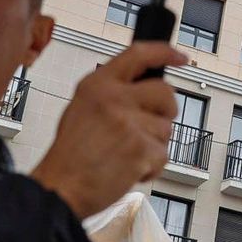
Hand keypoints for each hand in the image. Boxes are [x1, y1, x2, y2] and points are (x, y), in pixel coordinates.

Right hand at [30, 43, 185, 219]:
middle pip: (165, 92)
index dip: (165, 53)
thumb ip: (112, 93)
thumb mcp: (83, 108)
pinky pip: (163, 154)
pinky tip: (129, 171)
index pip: (139, 55)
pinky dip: (152, 167)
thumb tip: (147, 88)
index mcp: (98, 84)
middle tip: (149, 128)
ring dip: (153, 145)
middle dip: (166, 111)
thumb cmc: (71, 155)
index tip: (180, 57)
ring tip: (125, 155)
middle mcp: (114, 98)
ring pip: (166, 128)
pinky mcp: (140, 148)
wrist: (61, 189)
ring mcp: (128, 123)